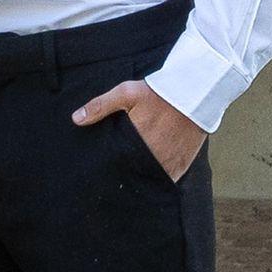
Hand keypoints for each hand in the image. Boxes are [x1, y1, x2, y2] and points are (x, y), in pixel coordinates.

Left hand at [75, 78, 203, 179]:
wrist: (196, 93)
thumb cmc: (159, 93)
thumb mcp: (127, 93)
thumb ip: (100, 106)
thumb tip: (76, 119)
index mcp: (137, 143)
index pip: (118, 164)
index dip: (110, 168)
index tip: (102, 171)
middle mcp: (154, 157)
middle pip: (135, 174)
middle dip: (126, 175)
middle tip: (115, 176)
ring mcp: (171, 162)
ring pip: (152, 179)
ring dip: (144, 178)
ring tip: (133, 179)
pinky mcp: (184, 162)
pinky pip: (170, 178)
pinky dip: (161, 178)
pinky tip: (152, 178)